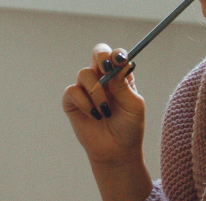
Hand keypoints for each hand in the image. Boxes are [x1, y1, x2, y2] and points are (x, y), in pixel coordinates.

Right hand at [61, 44, 144, 164]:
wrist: (116, 151)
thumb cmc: (129, 127)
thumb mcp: (133, 105)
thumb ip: (123, 85)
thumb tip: (118, 64)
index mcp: (119, 76)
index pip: (116, 55)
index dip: (117, 54)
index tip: (120, 60)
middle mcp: (102, 78)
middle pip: (97, 53)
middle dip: (101, 56)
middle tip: (106, 69)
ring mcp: (86, 88)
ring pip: (84, 73)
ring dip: (96, 92)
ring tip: (105, 112)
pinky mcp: (72, 101)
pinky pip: (73, 91)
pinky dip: (85, 103)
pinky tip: (95, 116)